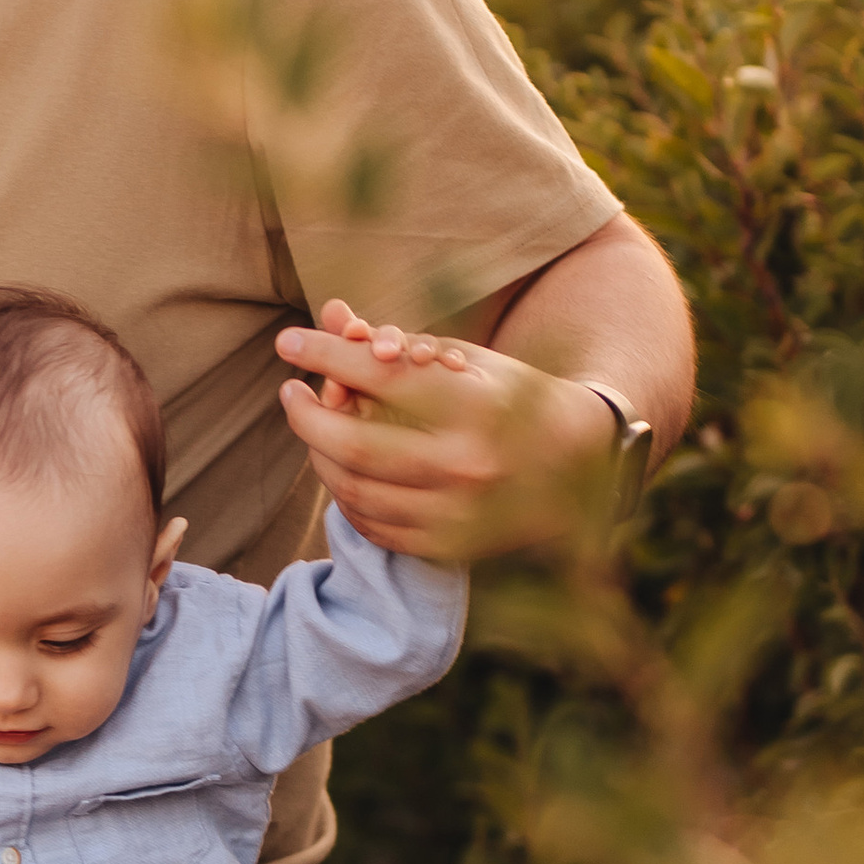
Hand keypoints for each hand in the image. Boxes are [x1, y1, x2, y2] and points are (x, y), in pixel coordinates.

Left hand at [278, 301, 617, 562]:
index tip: (288, 341)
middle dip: (305, 415)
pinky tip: (341, 469)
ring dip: (320, 456)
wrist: (576, 464)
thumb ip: (395, 345)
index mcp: (474, 406)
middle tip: (290, 393)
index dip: (323, 353)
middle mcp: (466, 465)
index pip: (378, 375)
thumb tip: (331, 317)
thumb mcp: (460, 359)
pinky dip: (346, 495)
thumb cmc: (508, 398)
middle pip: (353, 443)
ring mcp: (456, 514)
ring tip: (315, 429)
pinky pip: (372, 525)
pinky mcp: (448, 546)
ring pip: (353, 489)